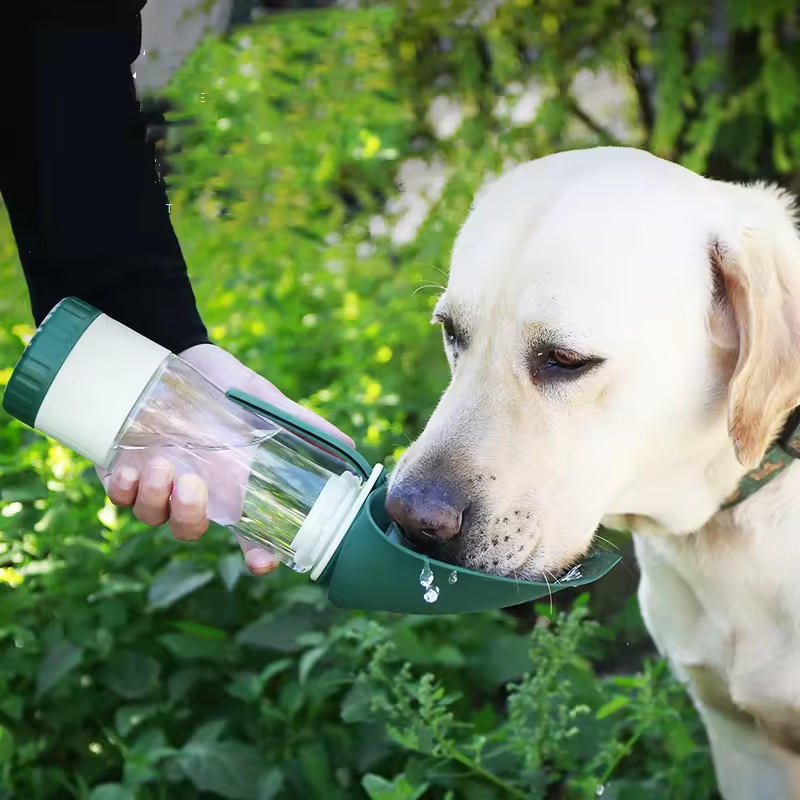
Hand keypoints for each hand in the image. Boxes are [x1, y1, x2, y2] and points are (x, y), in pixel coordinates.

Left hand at [97, 344, 353, 575]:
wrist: (177, 352)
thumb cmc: (227, 385)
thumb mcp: (266, 402)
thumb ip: (303, 426)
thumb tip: (349, 447)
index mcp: (233, 487)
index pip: (249, 535)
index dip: (257, 555)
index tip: (261, 563)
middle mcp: (197, 492)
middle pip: (191, 530)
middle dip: (190, 517)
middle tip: (193, 483)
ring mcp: (159, 484)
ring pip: (153, 518)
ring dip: (157, 499)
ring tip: (163, 464)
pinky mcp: (124, 471)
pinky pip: (120, 498)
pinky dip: (124, 490)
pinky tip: (133, 468)